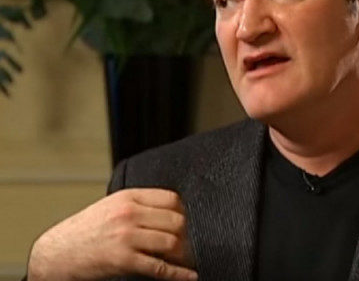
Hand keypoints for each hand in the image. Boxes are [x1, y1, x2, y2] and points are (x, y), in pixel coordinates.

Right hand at [27, 188, 196, 280]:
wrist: (55, 253)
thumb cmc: (84, 231)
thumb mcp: (110, 206)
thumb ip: (138, 204)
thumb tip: (169, 210)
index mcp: (128, 197)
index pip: (172, 199)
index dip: (184, 212)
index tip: (188, 221)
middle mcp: (129, 214)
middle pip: (176, 220)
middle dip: (187, 234)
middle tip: (189, 243)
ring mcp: (126, 237)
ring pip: (172, 242)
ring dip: (184, 253)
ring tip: (186, 258)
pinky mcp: (123, 260)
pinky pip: (160, 267)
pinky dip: (179, 273)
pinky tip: (188, 275)